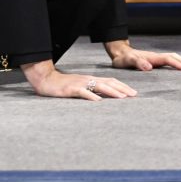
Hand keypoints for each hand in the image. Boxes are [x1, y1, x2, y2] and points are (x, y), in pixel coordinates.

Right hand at [22, 60, 136, 100]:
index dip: (123, 86)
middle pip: (109, 83)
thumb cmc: (63, 85)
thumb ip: (91, 90)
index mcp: (91, 79)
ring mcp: (80, 84)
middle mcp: (88, 80)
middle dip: (122, 89)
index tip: (133, 93)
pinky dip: (91, 96)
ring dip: (111, 92)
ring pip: (99, 86)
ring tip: (122, 97)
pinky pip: (83, 92)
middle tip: (134, 95)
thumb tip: (104, 98)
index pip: (111, 81)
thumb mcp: (80, 87)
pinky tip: (98, 101)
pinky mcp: (71, 89)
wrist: (46, 80)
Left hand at [105, 40, 180, 71]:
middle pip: (173, 57)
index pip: (168, 59)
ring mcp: (155, 58)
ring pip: (172, 58)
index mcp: (151, 57)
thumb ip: (137, 63)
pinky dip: (176, 63)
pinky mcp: (154, 61)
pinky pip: (168, 61)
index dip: (177, 64)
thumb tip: (149, 67)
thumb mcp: (127, 62)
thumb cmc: (122, 59)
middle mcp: (155, 57)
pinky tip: (179, 68)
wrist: (119, 52)